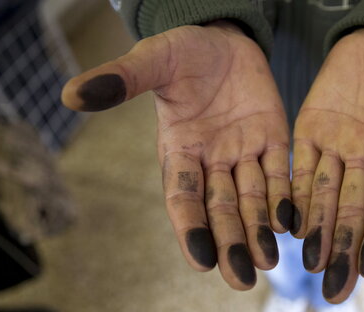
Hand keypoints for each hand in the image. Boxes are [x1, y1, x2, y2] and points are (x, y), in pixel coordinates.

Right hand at [62, 21, 291, 289]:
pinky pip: (279, 174)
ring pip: (251, 200)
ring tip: (269, 261)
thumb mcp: (154, 60)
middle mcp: (211, 162)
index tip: (201, 259)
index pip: (183, 197)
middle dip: (230, 243)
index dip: (191, 227)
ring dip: (260, 231)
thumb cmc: (184, 50)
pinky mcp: (272, 140)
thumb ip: (122, 79)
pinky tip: (291, 223)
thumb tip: (72, 94)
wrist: (224, 38)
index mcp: (178, 151)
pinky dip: (285, 199)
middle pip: (221, 210)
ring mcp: (243, 153)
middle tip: (243, 278)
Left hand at [291, 28, 363, 302]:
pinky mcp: (310, 132)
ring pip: (325, 196)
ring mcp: (337, 147)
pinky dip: (296, 196)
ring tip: (311, 266)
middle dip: (345, 248)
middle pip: (355, 209)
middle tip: (336, 289)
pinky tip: (289, 226)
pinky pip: (301, 169)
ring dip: (318, 231)